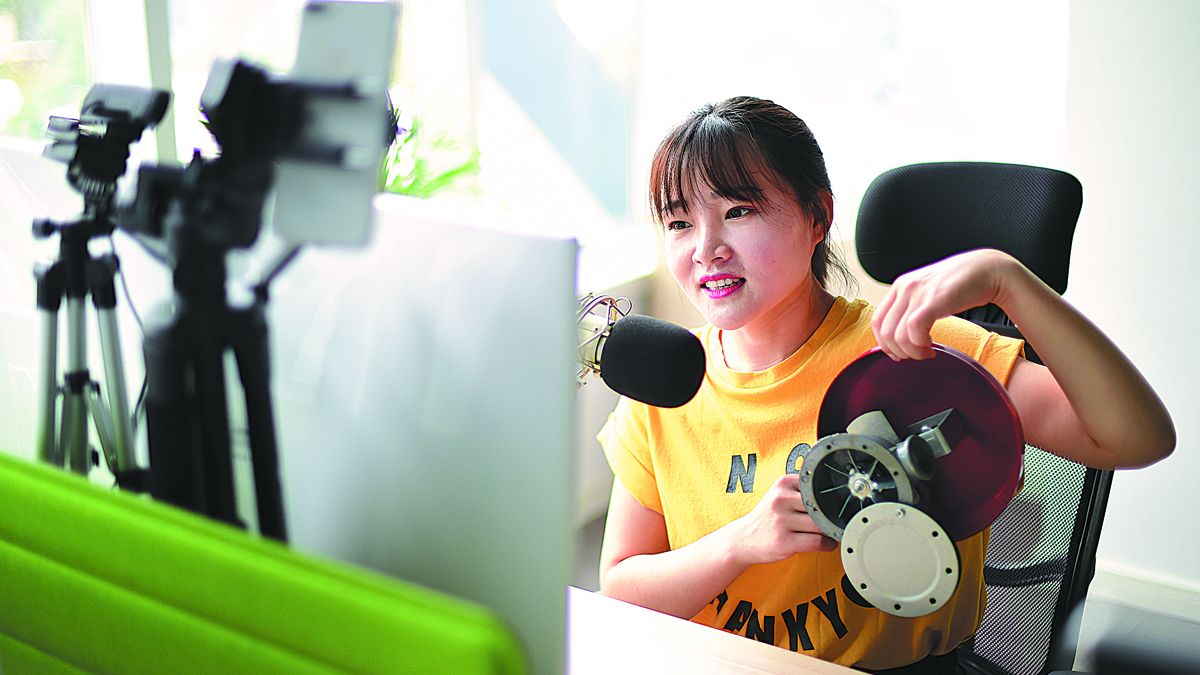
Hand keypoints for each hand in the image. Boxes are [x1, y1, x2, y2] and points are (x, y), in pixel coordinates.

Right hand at [728, 474, 836, 565]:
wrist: (743, 539)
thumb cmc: (768, 518)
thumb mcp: (780, 495)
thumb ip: (802, 492)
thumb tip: (837, 499)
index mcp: (783, 483)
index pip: (818, 487)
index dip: (828, 498)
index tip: (835, 506)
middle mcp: (781, 500)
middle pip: (821, 507)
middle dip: (829, 516)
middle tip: (833, 522)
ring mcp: (781, 521)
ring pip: (821, 524)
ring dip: (830, 531)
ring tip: (829, 533)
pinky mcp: (784, 541)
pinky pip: (817, 542)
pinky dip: (828, 545)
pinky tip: (826, 545)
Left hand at [872, 248, 1019, 360]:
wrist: (987, 270)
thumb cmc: (960, 285)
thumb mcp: (927, 293)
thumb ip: (912, 308)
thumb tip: (901, 336)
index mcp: (900, 286)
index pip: (877, 320)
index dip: (885, 343)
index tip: (899, 353)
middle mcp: (904, 287)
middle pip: (884, 331)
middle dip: (898, 351)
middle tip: (915, 356)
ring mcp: (917, 293)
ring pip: (897, 335)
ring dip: (911, 352)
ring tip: (927, 353)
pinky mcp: (932, 301)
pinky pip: (914, 331)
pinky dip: (920, 346)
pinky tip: (932, 347)